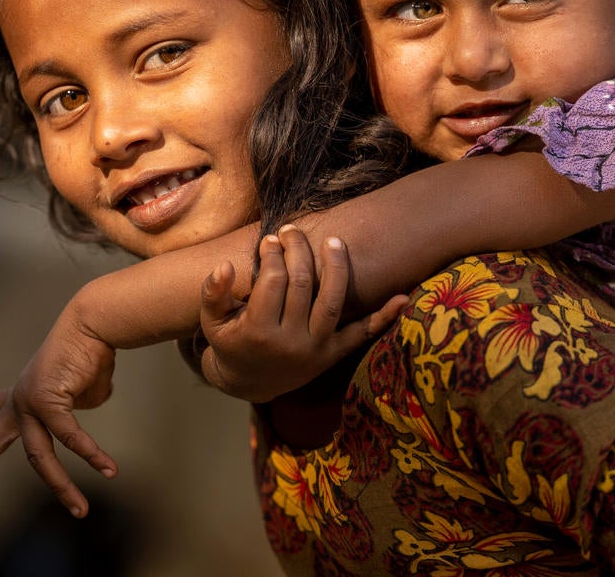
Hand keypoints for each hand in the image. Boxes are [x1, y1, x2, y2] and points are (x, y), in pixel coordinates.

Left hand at [0, 307, 118, 516]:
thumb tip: (77, 429)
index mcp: (19, 395)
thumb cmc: (90, 353)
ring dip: (62, 487)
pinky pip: (71, 439)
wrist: (94, 324)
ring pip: (39, 457)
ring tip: (80, 512)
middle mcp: (17, 401)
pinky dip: (93, 455)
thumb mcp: (78, 392)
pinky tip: (109, 470)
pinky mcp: (45, 402)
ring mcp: (27, 403)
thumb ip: (70, 411)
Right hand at [198, 224, 408, 401]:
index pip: (273, 280)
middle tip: (291, 231)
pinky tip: (402, 298)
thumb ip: (212, 293)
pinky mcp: (333, 355)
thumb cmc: (230, 342)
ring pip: (333, 302)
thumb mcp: (212, 322)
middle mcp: (291, 342)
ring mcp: (316, 349)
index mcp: (259, 331)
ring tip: (333, 241)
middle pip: (302, 284)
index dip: (272, 254)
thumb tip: (226, 265)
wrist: (249, 382)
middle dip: (297, 251)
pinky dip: (382, 318)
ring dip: (336, 268)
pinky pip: (361, 336)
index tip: (269, 240)